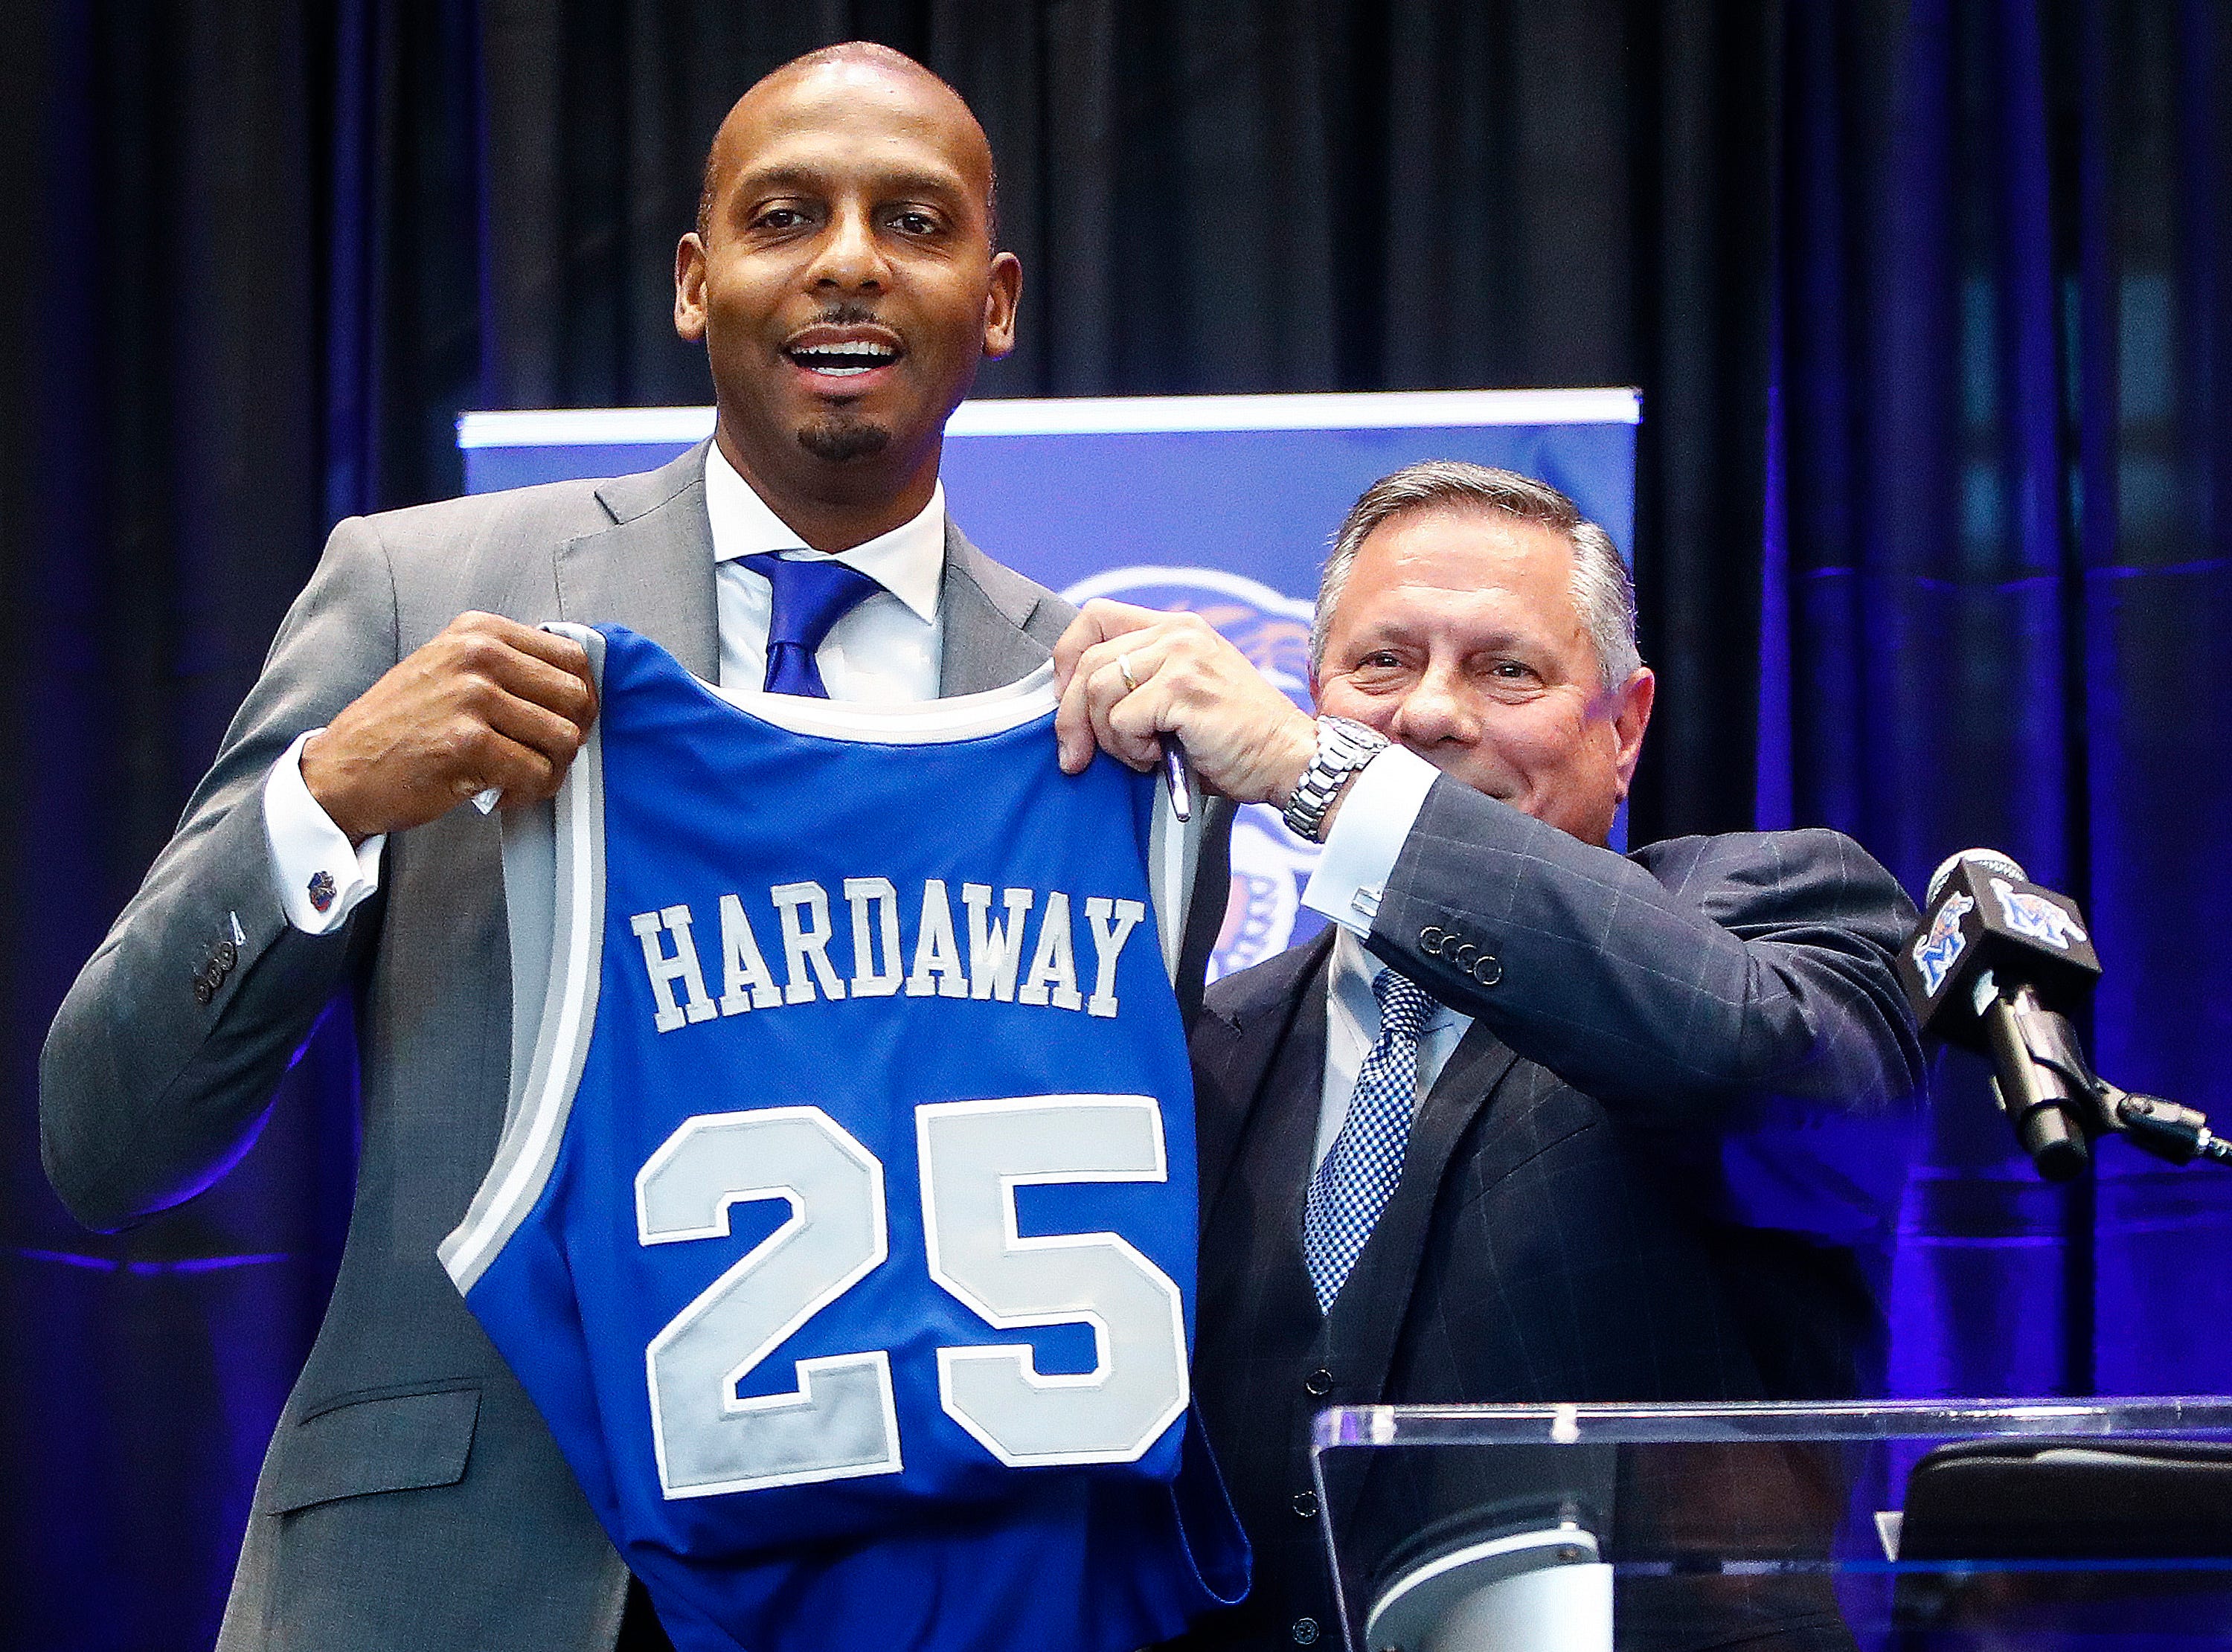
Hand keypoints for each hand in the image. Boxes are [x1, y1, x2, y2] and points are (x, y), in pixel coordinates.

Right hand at [300, 613, 596, 843]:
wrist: (343, 768)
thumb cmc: (404, 726)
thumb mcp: (452, 669)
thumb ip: (509, 666)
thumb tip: (579, 687)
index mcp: (479, 631)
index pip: (572, 658)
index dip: (580, 699)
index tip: (563, 723)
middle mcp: (478, 654)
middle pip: (575, 698)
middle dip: (569, 736)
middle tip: (540, 756)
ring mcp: (472, 696)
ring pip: (563, 738)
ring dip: (549, 769)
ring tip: (517, 776)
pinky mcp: (467, 743)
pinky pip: (537, 772)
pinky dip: (527, 792)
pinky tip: (499, 793)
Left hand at [1052, 601, 1316, 805]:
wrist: (1288, 760)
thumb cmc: (1234, 740)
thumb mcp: (1180, 697)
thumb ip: (1135, 685)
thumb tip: (1071, 706)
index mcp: (1176, 628)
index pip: (1096, 616)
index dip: (1067, 658)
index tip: (1066, 700)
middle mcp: (1178, 633)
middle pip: (1087, 660)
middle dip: (1072, 716)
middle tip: (1075, 756)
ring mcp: (1182, 657)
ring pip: (1099, 691)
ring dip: (1109, 738)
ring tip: (1143, 755)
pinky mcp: (1184, 689)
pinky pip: (1122, 721)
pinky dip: (1132, 750)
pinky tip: (1161, 757)